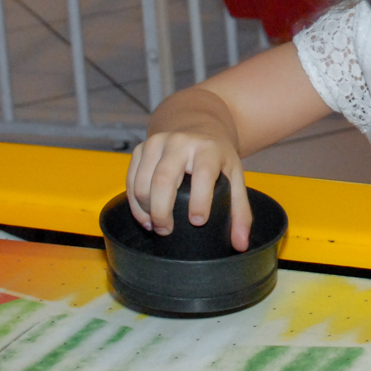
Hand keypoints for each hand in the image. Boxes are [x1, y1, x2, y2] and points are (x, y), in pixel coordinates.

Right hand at [125, 131, 252, 250]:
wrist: (198, 125)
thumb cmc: (217, 157)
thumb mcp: (235, 179)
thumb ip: (240, 212)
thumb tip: (240, 245)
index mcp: (207, 148)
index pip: (202, 174)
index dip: (200, 200)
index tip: (198, 221)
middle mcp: (179, 142)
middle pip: (163, 180)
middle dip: (161, 212)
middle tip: (166, 231)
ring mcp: (156, 143)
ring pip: (141, 183)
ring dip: (145, 210)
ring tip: (155, 225)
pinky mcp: (140, 148)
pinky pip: (130, 180)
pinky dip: (134, 203)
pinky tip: (145, 216)